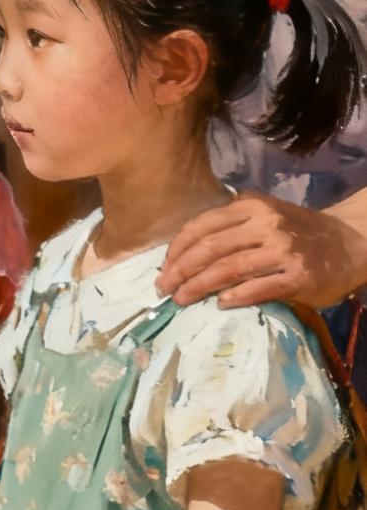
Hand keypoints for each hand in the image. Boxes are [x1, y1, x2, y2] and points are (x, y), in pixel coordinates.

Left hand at [159, 193, 366, 310]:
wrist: (350, 242)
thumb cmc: (298, 232)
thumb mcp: (264, 216)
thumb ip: (231, 228)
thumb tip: (183, 257)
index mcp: (250, 206)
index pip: (200, 227)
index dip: (176, 251)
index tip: (163, 270)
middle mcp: (266, 224)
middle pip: (209, 249)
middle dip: (179, 271)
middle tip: (164, 289)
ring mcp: (284, 250)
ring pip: (228, 269)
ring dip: (198, 287)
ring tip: (182, 299)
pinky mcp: (300, 276)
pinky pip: (259, 288)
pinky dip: (235, 296)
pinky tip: (221, 304)